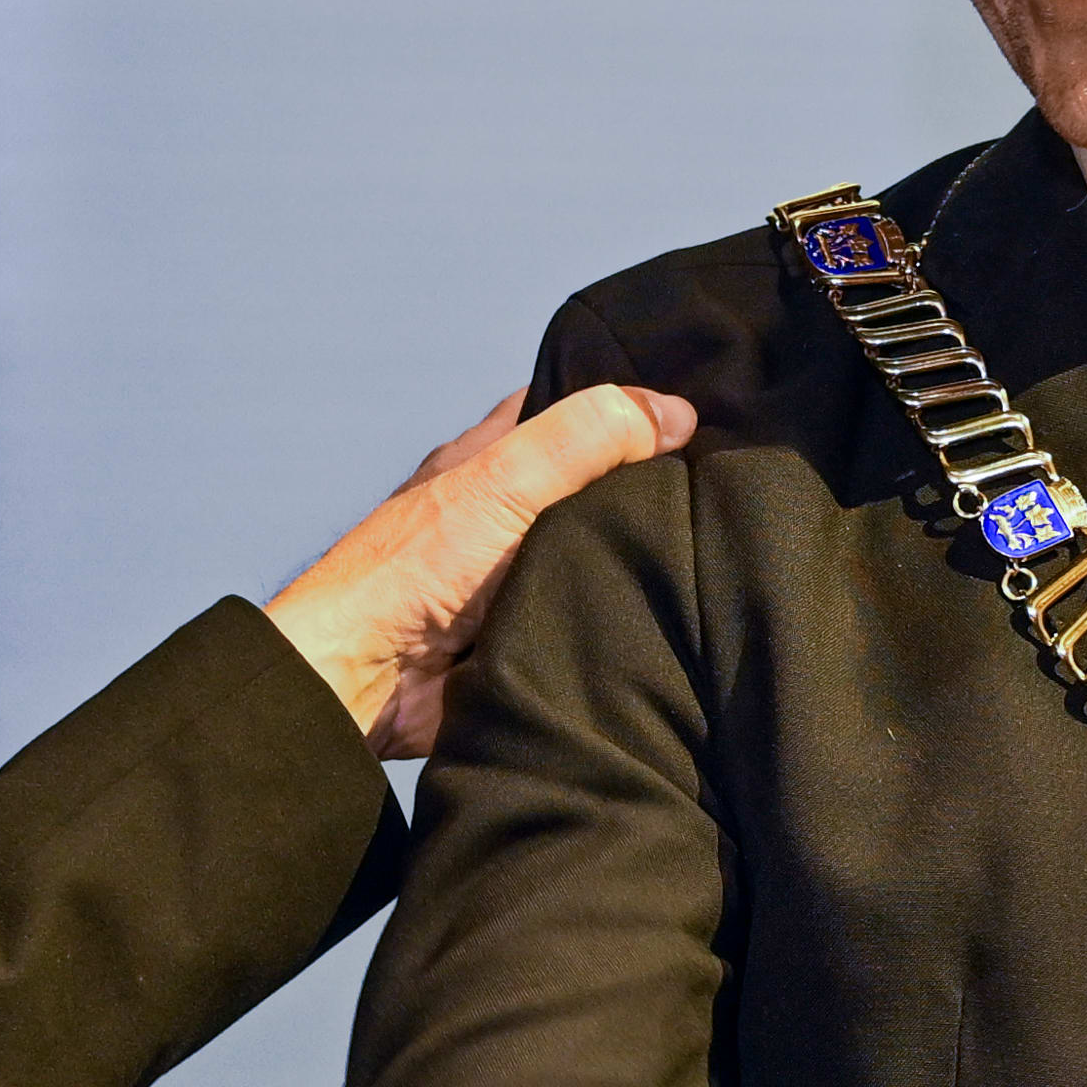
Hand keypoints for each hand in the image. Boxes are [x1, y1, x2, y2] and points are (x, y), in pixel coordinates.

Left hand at [261, 382, 694, 759]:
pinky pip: (588, 620)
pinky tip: (674, 614)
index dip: (620, 402)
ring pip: (596, 556)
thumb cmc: (412, 572)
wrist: (364, 684)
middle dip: (647, 486)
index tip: (691, 404)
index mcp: (487, 461)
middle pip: (592, 487)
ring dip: (638, 560)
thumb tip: (674, 412)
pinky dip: (622, 620)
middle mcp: (501, 515)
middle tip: (722, 483)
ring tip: (716, 546)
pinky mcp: (524, 638)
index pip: (563, 409)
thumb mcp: (503, 480)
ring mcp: (513, 579)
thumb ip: (582, 439)